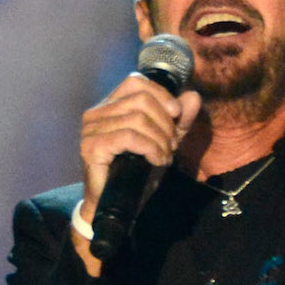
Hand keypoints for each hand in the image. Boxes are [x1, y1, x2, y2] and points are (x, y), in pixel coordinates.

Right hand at [74, 72, 202, 258]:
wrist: (116, 202)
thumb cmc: (136, 169)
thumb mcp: (165, 140)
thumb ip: (180, 119)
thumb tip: (193, 96)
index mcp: (110, 105)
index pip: (136, 82)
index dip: (161, 95)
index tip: (176, 116)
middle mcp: (96, 112)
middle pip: (141, 100)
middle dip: (165, 123)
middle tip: (172, 145)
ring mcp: (91, 129)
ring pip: (138, 119)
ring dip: (160, 140)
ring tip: (165, 156)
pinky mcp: (92, 146)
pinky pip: (130, 137)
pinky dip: (151, 148)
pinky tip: (157, 161)